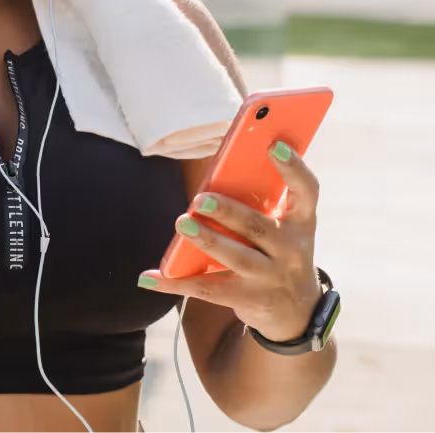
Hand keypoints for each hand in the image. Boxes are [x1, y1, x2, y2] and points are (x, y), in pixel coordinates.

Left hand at [139, 141, 324, 342]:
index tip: (273, 144)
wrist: (297, 310)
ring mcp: (270, 277)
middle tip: (200, 198)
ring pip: (236, 257)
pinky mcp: (247, 299)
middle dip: (228, 211)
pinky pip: (207, 289)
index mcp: (300, 223)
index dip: (293, 168)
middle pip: (258, 226)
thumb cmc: (279, 252)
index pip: (306, 192)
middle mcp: (291, 250)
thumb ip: (260, 202)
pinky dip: (174, 283)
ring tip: (182, 222)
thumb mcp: (284, 228)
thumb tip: (219, 170)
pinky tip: (148, 277)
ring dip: (207, 240)